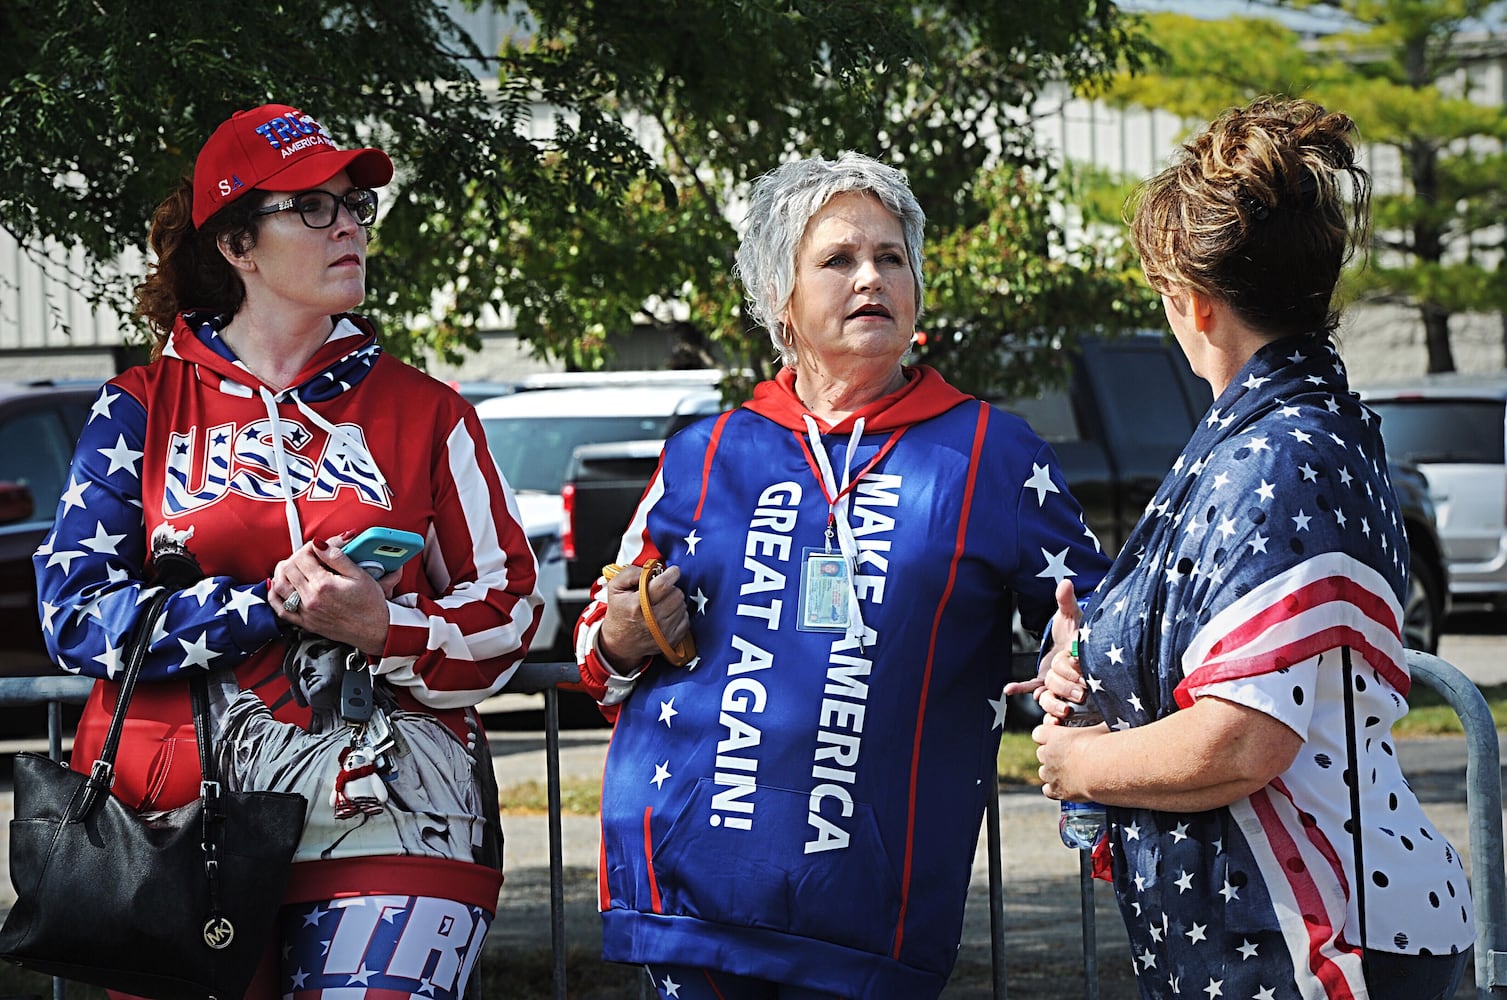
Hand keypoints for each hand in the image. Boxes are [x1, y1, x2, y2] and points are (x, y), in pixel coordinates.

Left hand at [272, 535, 390, 653]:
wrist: (374, 631)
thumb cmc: (370, 605)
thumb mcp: (359, 575)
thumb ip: (337, 557)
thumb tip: (320, 544)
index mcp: (324, 584)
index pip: (303, 556)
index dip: (309, 547)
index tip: (319, 548)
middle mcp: (311, 598)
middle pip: (288, 568)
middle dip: (297, 557)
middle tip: (310, 556)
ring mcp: (305, 611)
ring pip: (280, 585)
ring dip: (283, 572)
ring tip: (295, 567)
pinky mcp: (305, 622)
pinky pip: (280, 609)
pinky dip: (275, 595)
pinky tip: (278, 586)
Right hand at [598, 562, 689, 669]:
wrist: (620, 643)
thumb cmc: (619, 613)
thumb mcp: (615, 588)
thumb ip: (630, 572)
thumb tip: (651, 568)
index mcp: (638, 605)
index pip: (663, 585)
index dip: (671, 574)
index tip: (672, 571)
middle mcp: (652, 620)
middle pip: (676, 594)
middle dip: (670, 587)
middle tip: (660, 590)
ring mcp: (664, 631)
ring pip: (682, 605)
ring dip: (674, 600)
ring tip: (661, 603)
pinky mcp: (672, 639)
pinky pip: (686, 618)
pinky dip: (678, 613)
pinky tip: (666, 614)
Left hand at [1003, 579, 1087, 720]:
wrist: (1071, 637)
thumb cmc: (1075, 625)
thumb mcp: (1071, 613)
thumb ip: (1066, 601)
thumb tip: (1064, 583)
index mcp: (1080, 658)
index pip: (1077, 668)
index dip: (1075, 670)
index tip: (1074, 667)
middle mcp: (1070, 673)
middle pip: (1064, 687)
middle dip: (1063, 689)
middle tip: (1063, 694)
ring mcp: (1057, 680)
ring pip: (1052, 696)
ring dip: (1048, 701)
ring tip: (1040, 697)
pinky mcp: (1043, 681)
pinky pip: (1032, 686)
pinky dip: (1020, 687)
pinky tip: (1008, 688)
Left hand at [1033, 716, 1106, 801]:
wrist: (1106, 770)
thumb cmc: (1105, 746)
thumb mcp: (1102, 728)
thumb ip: (1098, 725)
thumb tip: (1108, 720)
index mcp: (1055, 736)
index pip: (1038, 733)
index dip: (1046, 735)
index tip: (1057, 737)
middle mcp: (1049, 754)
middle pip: (1041, 753)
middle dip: (1051, 755)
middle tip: (1069, 756)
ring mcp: (1051, 774)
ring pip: (1043, 772)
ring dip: (1053, 772)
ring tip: (1070, 773)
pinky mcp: (1058, 791)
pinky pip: (1047, 791)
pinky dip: (1054, 790)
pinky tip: (1066, 788)